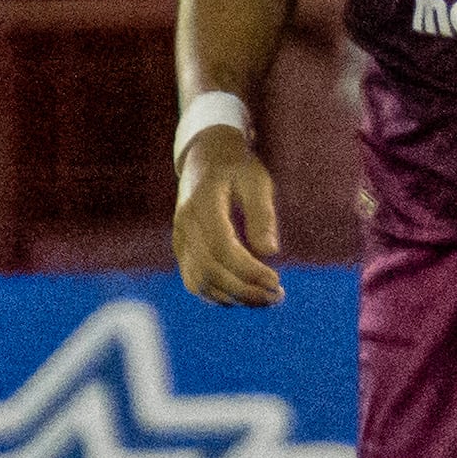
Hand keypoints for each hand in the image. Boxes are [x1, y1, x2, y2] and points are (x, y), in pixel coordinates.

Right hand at [174, 128, 282, 307]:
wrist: (205, 158)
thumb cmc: (237, 168)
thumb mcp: (256, 181)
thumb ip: (262, 214)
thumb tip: (270, 252)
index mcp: (202, 204)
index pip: (221, 248)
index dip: (247, 270)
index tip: (275, 281)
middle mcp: (185, 226)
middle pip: (209, 270)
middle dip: (244, 290)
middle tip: (277, 296)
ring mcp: (180, 240)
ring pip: (199, 282)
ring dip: (233, 297)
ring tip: (266, 299)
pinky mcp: (183, 250)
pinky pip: (195, 281)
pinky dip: (219, 295)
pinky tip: (245, 296)